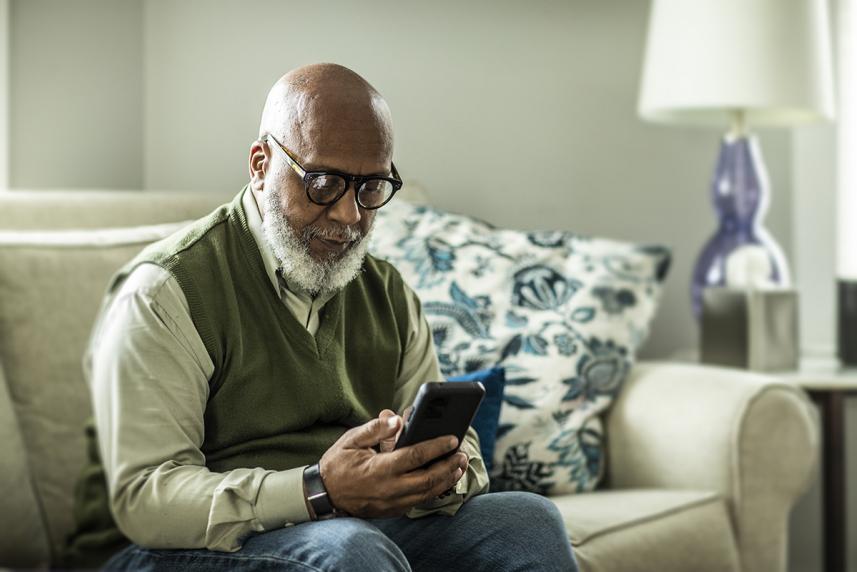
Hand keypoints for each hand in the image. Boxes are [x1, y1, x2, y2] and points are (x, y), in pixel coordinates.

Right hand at [318, 410, 468, 517]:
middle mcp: (389, 489)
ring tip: (458, 466)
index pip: (415, 456)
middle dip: (449, 466)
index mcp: (380, 469)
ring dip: (446, 479)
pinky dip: (434, 490)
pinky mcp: (393, 510)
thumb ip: (375, 429)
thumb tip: (397, 418)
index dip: (437, 447)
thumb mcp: (351, 440)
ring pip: (428, 493)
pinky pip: (419, 501)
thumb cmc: (338, 464)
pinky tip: (443, 479)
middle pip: (429, 479)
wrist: (324, 495)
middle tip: (463, 454)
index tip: (452, 438)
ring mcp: (392, 503)